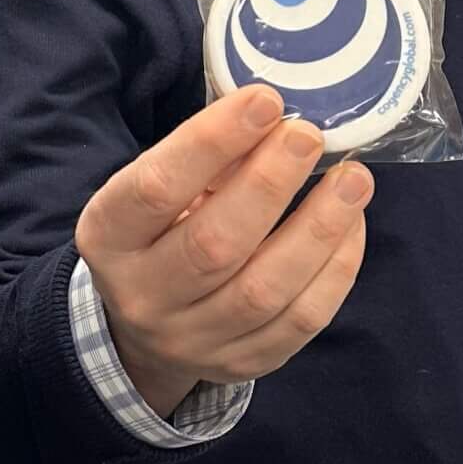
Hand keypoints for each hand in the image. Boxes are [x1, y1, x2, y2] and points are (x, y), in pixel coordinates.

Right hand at [75, 87, 372, 419]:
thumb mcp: (157, 188)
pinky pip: (300, 321)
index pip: (155, 190)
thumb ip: (207, 157)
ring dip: (318, 228)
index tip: (265, 100)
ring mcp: (192, 339)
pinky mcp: (241, 363)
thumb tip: (278, 115)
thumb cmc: (162, 230)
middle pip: (213, 245)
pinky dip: (336, 269)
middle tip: (310, 136)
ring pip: (263, 291)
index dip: (212, 143)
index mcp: (108, 237)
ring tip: (354, 179)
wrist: (147, 326)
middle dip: (270, 184)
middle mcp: (142, 296)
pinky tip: (350, 226)